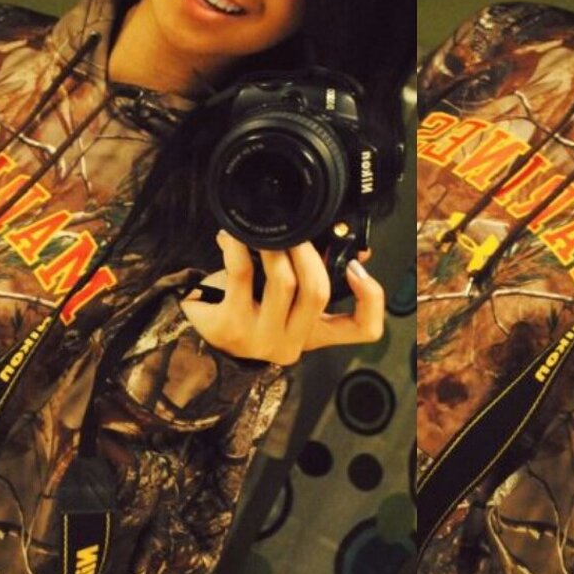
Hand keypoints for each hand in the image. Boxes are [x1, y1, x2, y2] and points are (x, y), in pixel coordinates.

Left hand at [180, 232, 384, 364]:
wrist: (202, 334)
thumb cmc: (249, 309)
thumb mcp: (285, 299)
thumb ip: (314, 275)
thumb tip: (353, 246)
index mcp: (315, 334)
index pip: (363, 329)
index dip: (371, 298)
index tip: (357, 268)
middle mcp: (292, 343)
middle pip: (317, 292)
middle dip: (308, 253)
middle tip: (296, 231)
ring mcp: (260, 339)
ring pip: (282, 282)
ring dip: (275, 246)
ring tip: (265, 231)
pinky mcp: (228, 327)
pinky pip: (241, 274)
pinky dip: (238, 247)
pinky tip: (233, 236)